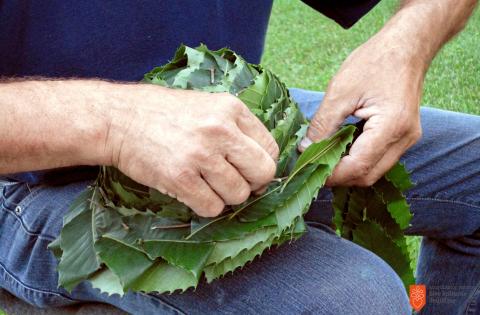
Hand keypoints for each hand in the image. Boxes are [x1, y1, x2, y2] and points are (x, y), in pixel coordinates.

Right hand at [107, 86, 278, 216]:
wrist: (118, 119)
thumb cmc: (163, 113)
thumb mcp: (207, 106)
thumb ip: (236, 128)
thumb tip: (260, 163)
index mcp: (231, 109)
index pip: (271, 149)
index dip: (261, 165)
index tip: (247, 171)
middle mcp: (221, 130)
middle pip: (263, 173)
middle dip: (251, 184)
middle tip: (233, 183)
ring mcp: (200, 154)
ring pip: (238, 194)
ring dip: (225, 197)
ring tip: (206, 185)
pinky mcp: (180, 177)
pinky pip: (212, 207)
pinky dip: (205, 206)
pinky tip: (192, 192)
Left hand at [300, 36, 423, 186]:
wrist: (407, 46)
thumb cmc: (375, 61)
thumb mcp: (340, 91)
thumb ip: (322, 124)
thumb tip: (305, 150)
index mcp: (391, 126)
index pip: (358, 166)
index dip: (330, 174)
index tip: (307, 168)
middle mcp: (404, 138)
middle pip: (367, 175)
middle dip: (338, 176)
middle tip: (312, 165)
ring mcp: (406, 139)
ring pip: (373, 170)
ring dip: (347, 168)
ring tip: (323, 156)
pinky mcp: (403, 136)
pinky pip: (378, 158)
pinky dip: (357, 158)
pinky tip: (340, 146)